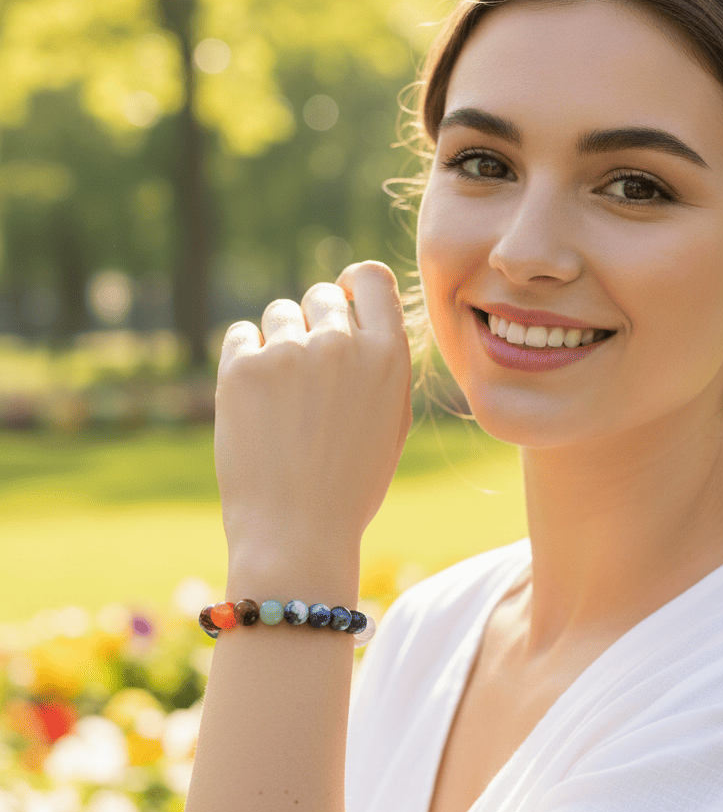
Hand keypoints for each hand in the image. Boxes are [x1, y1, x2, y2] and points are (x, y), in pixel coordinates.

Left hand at [214, 262, 411, 595]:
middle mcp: (340, 345)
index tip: (343, 299)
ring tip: (283, 399)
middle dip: (315, 324)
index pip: (372, 278)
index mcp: (388, 356)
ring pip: (279, 313)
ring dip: (280, 342)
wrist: (297, 533)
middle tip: (309, 376)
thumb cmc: (350, 485)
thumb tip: (360, 311)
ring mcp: (288, 354)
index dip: (354, 284)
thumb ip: (383, 363)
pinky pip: (240, 335)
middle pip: (321, 295)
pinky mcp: (241, 369)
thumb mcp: (392, 422)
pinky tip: (257, 403)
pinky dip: (246, 359)